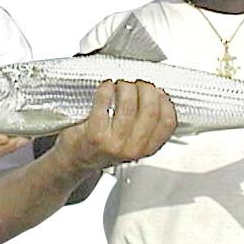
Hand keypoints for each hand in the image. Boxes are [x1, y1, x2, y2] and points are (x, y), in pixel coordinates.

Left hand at [52, 80, 176, 173]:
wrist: (76, 160)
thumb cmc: (103, 147)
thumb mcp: (133, 142)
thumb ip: (147, 125)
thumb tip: (157, 94)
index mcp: (146, 149)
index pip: (167, 122)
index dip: (164, 101)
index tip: (157, 91)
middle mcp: (132, 148)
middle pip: (150, 110)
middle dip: (145, 89)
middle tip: (138, 83)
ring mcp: (113, 142)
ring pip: (128, 104)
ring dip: (125, 86)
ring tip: (120, 84)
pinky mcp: (94, 133)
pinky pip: (104, 101)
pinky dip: (106, 88)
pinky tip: (106, 86)